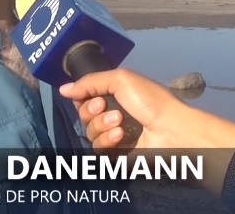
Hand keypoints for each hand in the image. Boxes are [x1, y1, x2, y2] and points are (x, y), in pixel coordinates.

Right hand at [58, 68, 234, 194]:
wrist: (171, 130)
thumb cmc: (150, 100)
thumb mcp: (121, 79)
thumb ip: (90, 82)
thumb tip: (63, 89)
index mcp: (114, 96)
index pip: (84, 98)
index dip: (83, 97)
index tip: (91, 96)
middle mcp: (112, 115)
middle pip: (83, 115)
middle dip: (91, 111)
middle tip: (106, 107)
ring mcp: (114, 136)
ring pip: (88, 133)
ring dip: (101, 125)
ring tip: (120, 122)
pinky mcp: (116, 156)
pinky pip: (98, 150)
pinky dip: (107, 141)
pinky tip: (122, 136)